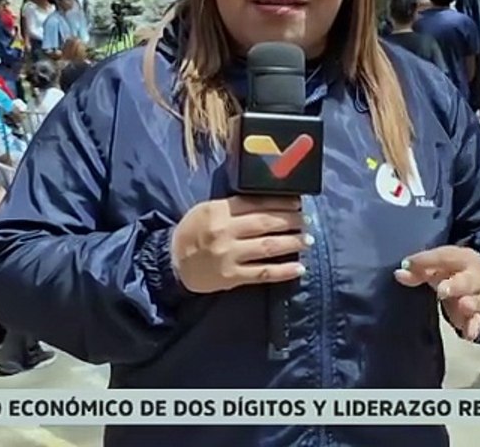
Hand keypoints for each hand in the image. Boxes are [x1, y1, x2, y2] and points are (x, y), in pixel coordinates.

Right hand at [170, 195, 307, 293]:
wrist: (172, 262)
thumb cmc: (193, 232)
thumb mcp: (208, 210)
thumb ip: (233, 206)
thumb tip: (269, 203)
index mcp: (219, 211)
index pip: (256, 203)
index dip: (280, 202)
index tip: (298, 203)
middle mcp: (225, 232)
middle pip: (266, 223)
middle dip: (291, 221)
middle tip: (307, 221)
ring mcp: (229, 255)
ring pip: (268, 247)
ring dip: (292, 242)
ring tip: (308, 240)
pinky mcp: (231, 276)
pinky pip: (262, 273)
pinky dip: (283, 271)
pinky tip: (299, 268)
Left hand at [395, 246, 479, 340]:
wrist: (474, 277)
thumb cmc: (448, 269)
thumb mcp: (432, 265)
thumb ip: (416, 269)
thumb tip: (399, 274)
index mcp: (461, 258)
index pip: (444, 257)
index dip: (426, 260)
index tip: (408, 264)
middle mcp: (473, 277)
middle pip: (466, 281)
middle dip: (455, 286)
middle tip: (442, 290)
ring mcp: (477, 297)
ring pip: (475, 301)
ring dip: (469, 305)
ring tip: (464, 307)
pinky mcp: (476, 316)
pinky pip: (476, 322)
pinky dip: (472, 327)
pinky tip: (468, 334)